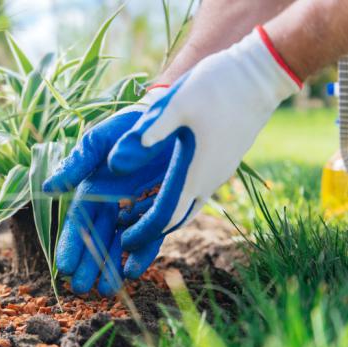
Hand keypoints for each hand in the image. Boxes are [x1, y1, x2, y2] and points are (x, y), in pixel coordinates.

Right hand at [43, 90, 171, 295]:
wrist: (174, 117)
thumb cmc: (131, 124)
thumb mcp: (101, 139)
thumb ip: (78, 161)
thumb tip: (50, 187)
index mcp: (93, 187)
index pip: (78, 221)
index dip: (70, 243)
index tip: (63, 267)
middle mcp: (113, 202)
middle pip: (97, 238)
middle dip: (87, 263)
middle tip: (80, 289)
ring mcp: (138, 208)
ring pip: (121, 243)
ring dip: (111, 266)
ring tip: (105, 290)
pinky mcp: (164, 210)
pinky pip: (152, 236)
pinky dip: (143, 254)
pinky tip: (133, 271)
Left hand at [108, 27, 300, 263]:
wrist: (261, 73)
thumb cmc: (217, 85)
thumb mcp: (176, 104)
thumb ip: (146, 135)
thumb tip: (114, 165)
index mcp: (192, 173)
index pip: (164, 217)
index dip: (142, 233)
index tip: (122, 244)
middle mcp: (208, 180)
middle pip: (175, 219)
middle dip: (149, 233)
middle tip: (124, 243)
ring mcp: (218, 172)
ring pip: (186, 208)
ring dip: (161, 218)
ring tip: (134, 223)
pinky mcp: (221, 162)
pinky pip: (195, 193)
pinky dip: (174, 202)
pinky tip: (159, 194)